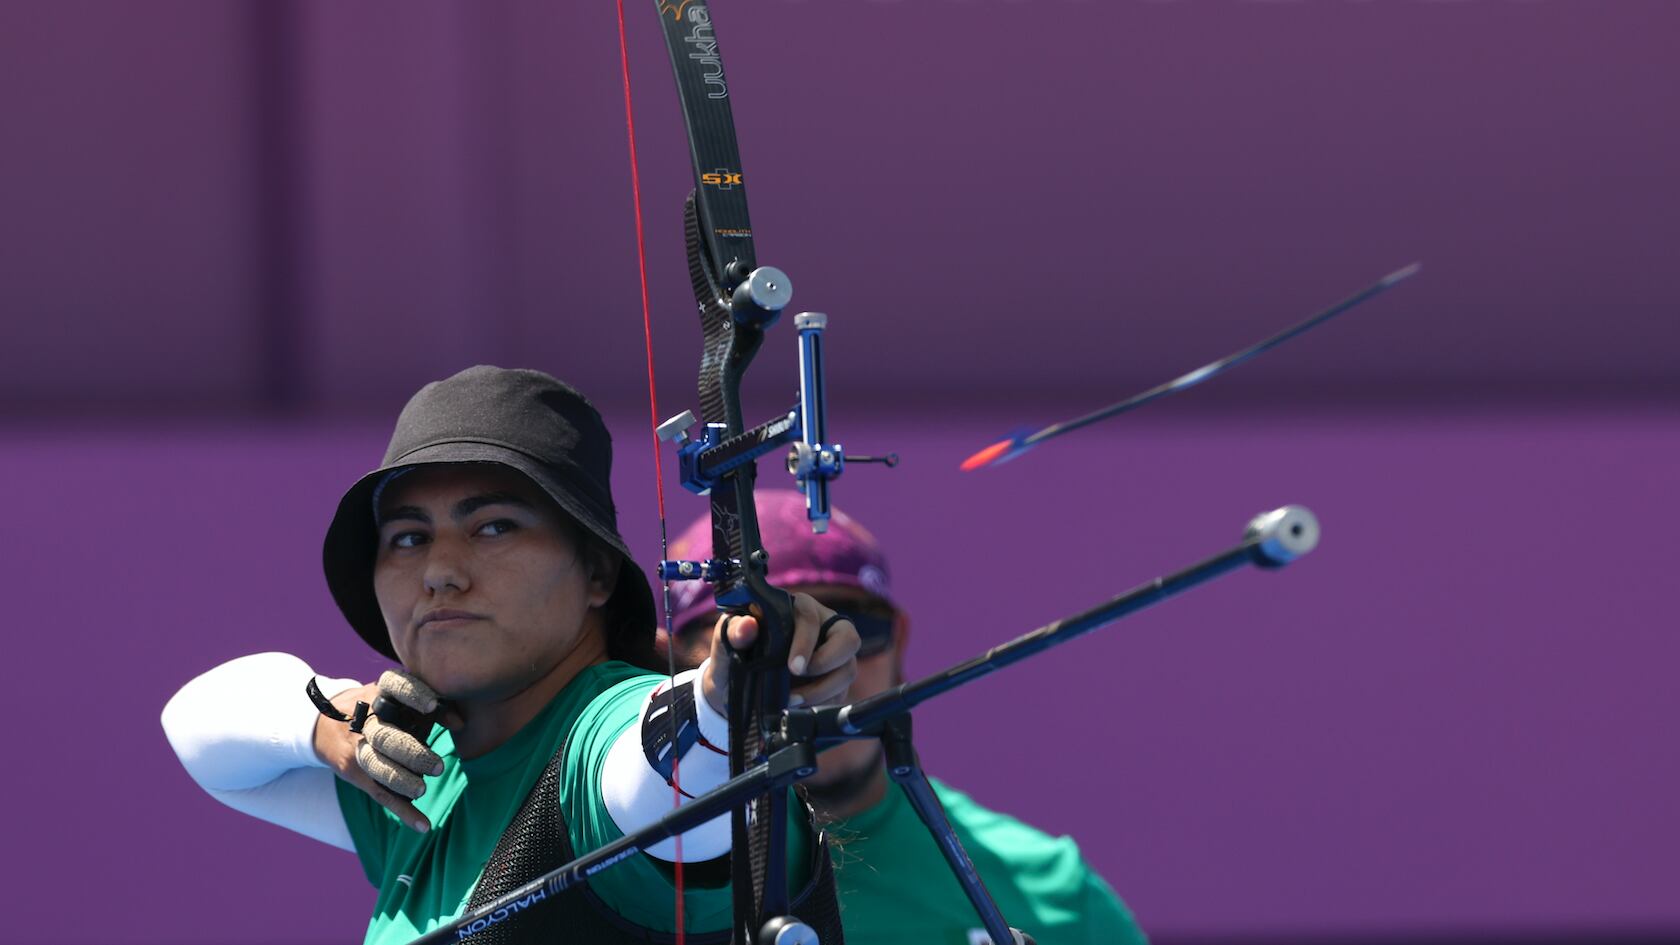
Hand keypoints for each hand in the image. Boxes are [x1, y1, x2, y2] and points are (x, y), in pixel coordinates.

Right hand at [311, 670, 460, 832]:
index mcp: (379, 694)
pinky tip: (423, 825)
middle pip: (386, 737)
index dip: (412, 695)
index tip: (432, 706)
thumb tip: (461, 722)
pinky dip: (403, 811)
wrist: (324, 723)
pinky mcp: (354, 772)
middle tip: (438, 767)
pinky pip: (379, 794)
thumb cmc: (380, 707)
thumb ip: (431, 706)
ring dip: (400, 782)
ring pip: (377, 767)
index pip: (394, 688)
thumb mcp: (397, 698)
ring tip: (422, 791)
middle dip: (411, 753)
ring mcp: (357, 747)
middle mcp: (365, 720)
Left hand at [699, 592, 859, 715]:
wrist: (735, 687)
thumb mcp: (727, 644)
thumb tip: (747, 625)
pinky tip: (799, 707)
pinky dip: (822, 703)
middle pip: (848, 639)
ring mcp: (832, 655)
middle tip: (800, 679)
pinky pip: (841, 692)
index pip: (811, 617)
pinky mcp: (834, 680)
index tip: (794, 667)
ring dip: (823, 690)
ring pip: (847, 669)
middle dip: (828, 662)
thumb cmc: (734, 656)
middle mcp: (822, 629)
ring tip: (792, 701)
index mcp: (796, 610)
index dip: (806, 641)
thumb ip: (734, 632)